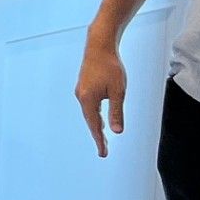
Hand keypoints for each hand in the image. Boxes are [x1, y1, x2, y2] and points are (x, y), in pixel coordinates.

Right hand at [74, 35, 126, 157]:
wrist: (99, 46)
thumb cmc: (111, 68)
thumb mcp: (118, 91)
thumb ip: (116, 112)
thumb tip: (117, 131)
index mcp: (88, 100)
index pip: (94, 125)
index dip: (100, 140)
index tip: (103, 153)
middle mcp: (81, 97)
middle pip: (90, 121)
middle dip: (97, 135)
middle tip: (103, 150)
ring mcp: (81, 91)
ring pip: (89, 113)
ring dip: (95, 125)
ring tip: (102, 137)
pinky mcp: (84, 86)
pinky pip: (88, 105)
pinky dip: (94, 115)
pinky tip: (98, 117)